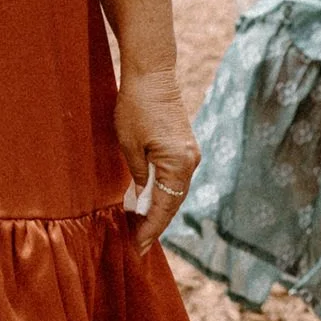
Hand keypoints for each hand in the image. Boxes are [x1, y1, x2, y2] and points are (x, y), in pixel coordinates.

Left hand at [113, 67, 198, 251]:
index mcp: (178, 163)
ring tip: (141, 229)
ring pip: (176, 191)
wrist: (151, 74)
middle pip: (174, 202)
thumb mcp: (129, 145)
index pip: (165, 207)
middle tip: (138, 245)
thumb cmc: (135, 106)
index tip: (138, 247)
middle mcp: (190, 161)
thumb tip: (141, 200)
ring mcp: (190, 153)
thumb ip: (137, 176)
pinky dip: (163, 192)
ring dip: (160, 209)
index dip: (151, 228)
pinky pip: (175, 177)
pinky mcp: (185, 146)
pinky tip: (150, 201)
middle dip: (156, 224)